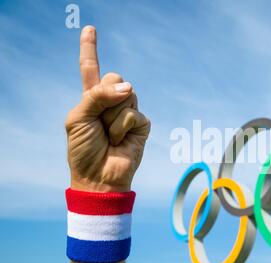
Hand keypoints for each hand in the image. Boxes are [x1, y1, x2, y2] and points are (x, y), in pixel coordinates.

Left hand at [65, 26, 149, 191]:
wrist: (98, 176)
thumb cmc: (83, 149)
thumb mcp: (78, 118)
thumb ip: (97, 96)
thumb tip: (129, 87)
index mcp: (91, 98)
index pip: (90, 68)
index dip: (90, 49)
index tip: (90, 28)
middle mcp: (110, 101)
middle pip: (114, 76)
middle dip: (105, 95)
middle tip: (99, 121)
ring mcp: (128, 111)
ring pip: (126, 93)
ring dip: (112, 116)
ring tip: (109, 134)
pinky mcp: (142, 124)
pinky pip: (133, 113)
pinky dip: (122, 128)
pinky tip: (120, 141)